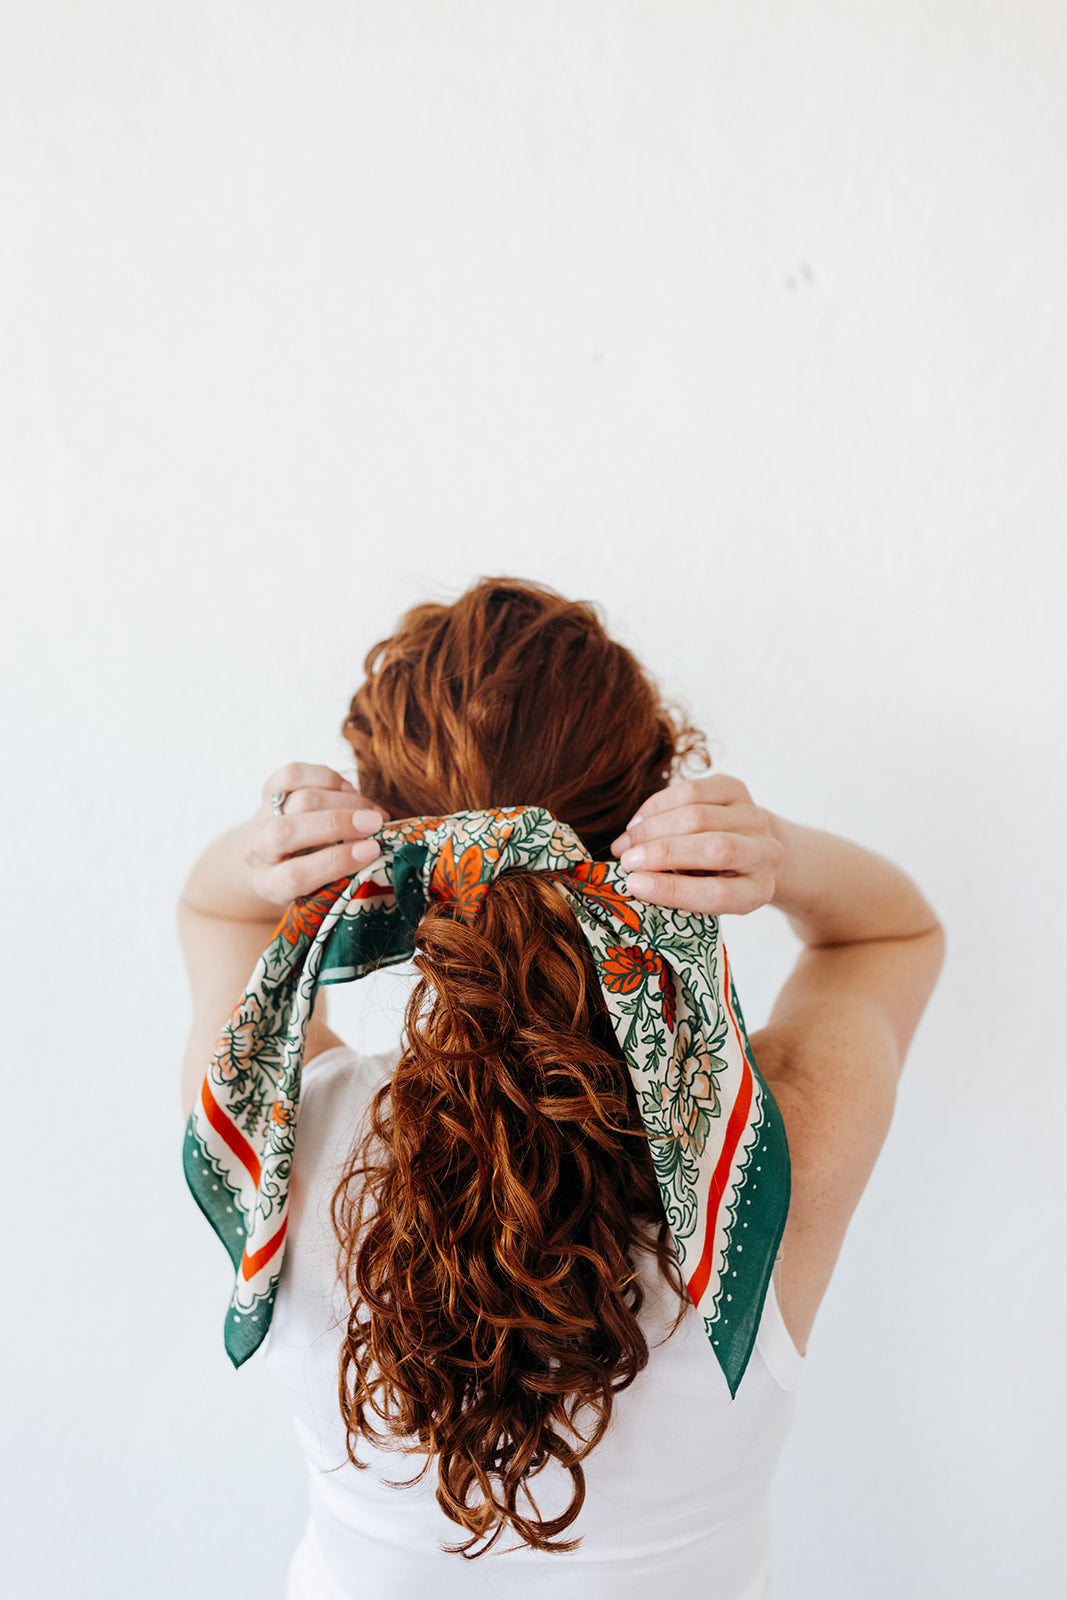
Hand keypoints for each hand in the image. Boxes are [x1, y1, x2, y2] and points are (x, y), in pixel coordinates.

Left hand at [245, 763, 389, 905]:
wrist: (273, 860)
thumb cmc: (310, 879)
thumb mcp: (321, 891)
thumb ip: (343, 876)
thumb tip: (379, 849)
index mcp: (270, 885)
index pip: (297, 875)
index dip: (337, 861)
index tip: (373, 850)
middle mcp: (258, 851)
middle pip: (290, 830)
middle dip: (338, 823)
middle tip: (376, 822)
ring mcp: (260, 818)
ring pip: (299, 799)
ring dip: (344, 800)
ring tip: (372, 809)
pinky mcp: (267, 791)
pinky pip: (293, 773)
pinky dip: (326, 777)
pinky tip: (348, 789)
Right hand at [609, 774, 783, 914]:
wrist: (746, 847)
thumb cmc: (713, 880)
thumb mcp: (702, 898)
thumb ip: (678, 892)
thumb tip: (633, 880)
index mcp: (757, 890)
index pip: (718, 894)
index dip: (672, 890)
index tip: (633, 885)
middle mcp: (765, 853)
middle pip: (714, 849)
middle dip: (661, 853)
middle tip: (625, 861)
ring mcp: (754, 817)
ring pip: (697, 815)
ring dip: (652, 829)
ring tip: (624, 844)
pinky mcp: (737, 789)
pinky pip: (691, 790)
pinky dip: (656, 807)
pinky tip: (637, 823)